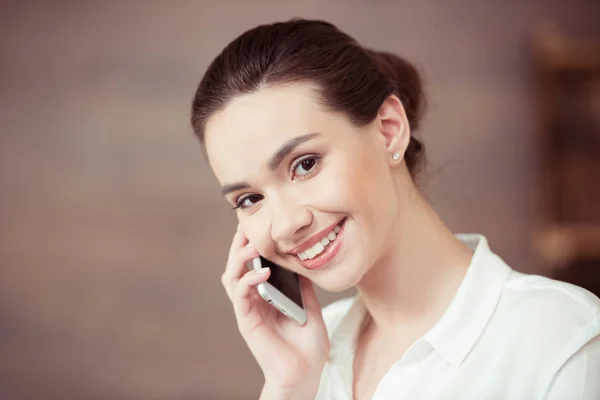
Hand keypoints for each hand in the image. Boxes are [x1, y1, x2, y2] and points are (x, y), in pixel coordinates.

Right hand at [221, 224, 329, 397]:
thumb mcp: (310, 305)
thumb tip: (303, 260)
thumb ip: (302, 284)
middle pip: (237, 263)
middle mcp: (253, 298)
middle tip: (246, 223)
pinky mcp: (246, 320)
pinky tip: (262, 271)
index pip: (252, 261)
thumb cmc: (307, 343)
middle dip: (239, 242)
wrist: (305, 372)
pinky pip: (241, 295)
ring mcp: (248, 308)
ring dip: (239, 257)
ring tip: (253, 244)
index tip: (259, 222)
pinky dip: (248, 280)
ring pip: (232, 275)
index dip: (251, 242)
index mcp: (266, 293)